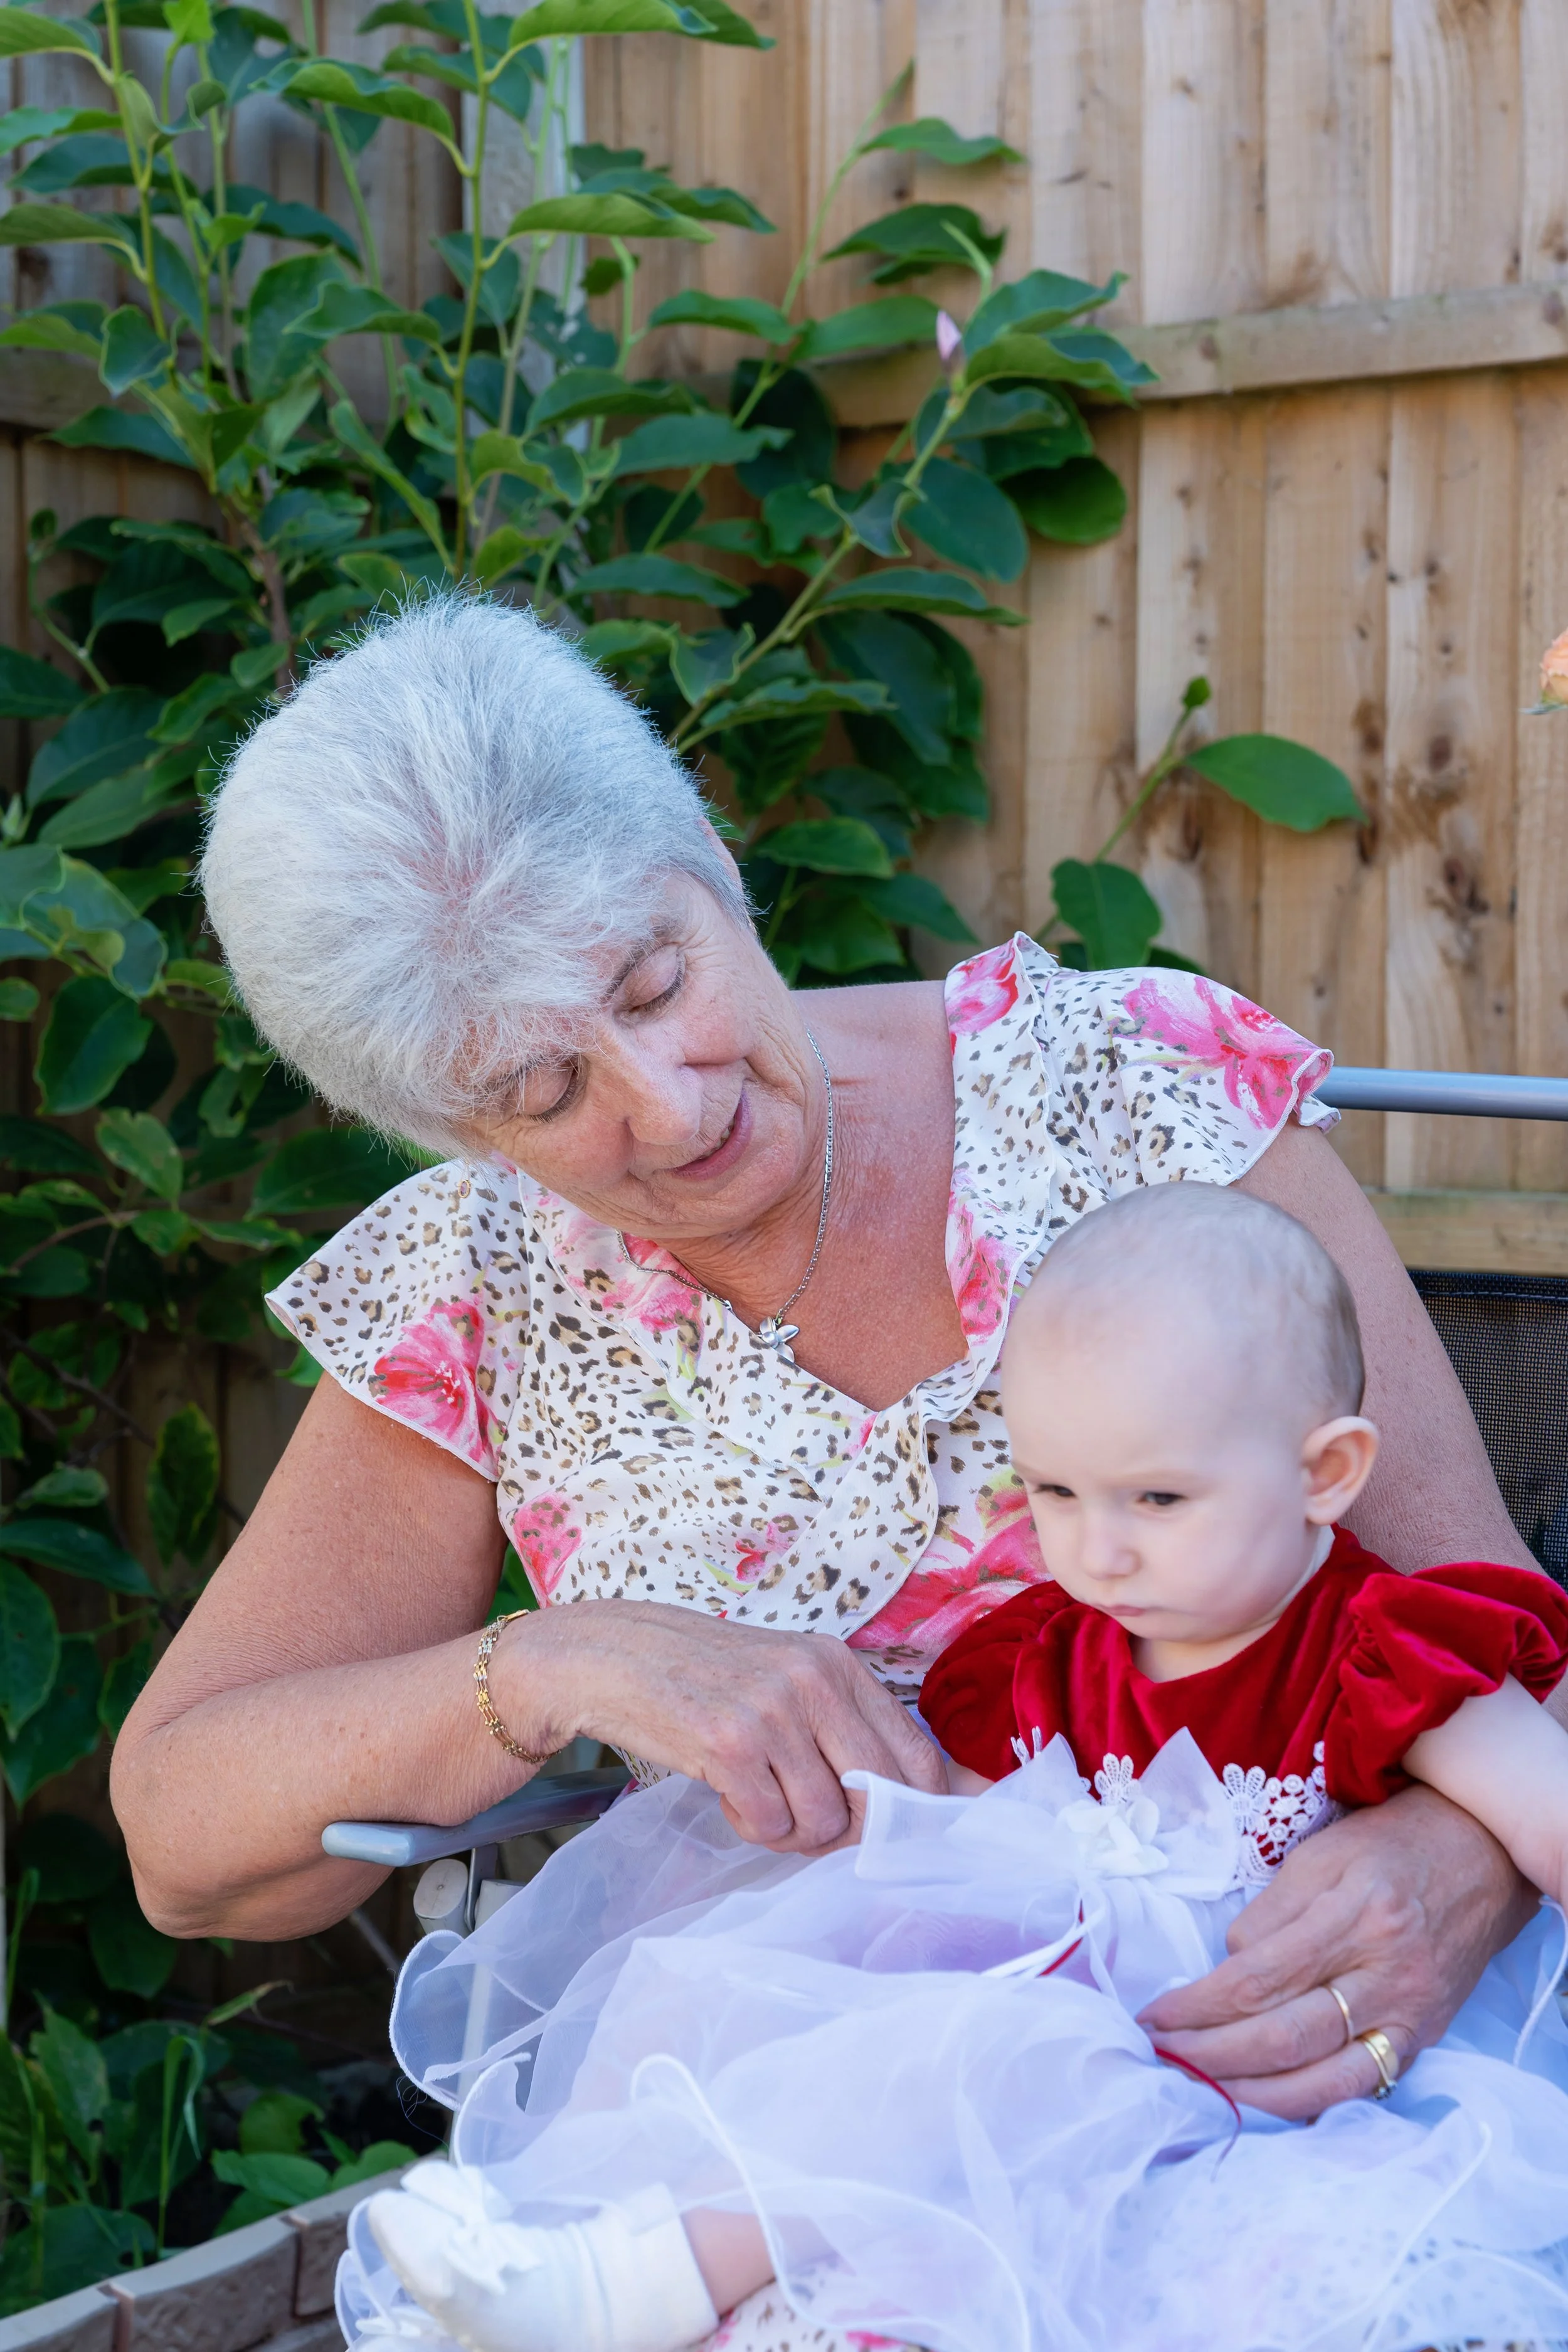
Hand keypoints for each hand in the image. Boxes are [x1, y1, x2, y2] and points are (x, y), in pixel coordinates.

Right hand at [497, 1600, 947, 1854]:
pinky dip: (750, 1826)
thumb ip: (849, 1728)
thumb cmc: (708, 1676)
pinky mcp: (728, 1745)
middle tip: (808, 1817)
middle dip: (849, 1829)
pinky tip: (727, 1792)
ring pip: (823, 1822)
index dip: (916, 1811)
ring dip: (791, 1830)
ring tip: (758, 1795)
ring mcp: (772, 1712)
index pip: (918, 1756)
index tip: (899, 1834)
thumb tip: (944, 1792)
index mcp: (839, 1664)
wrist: (614, 1657)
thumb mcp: (789, 1679)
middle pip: (879, 1798)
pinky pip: (769, 1826)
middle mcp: (814, 1681)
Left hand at [1138, 1783, 1536, 2117]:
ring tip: (1200, 2086)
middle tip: (1161, 2054)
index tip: (1155, 2015)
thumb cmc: (1391, 1845)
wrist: (1480, 1856)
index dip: (1198, 2005)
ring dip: (1251, 2092)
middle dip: (1211, 2054)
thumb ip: (1269, 1914)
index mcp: (1353, 1915)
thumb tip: (1226, 1968)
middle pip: (1283, 2036)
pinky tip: (1263, 2100)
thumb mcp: (1320, 1854)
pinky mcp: (1422, 2038)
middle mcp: (1385, 1973)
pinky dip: (1308, 2101)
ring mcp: (1408, 2014)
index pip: (1257, 1979)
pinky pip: (1360, 2086)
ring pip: (1323, 2079)